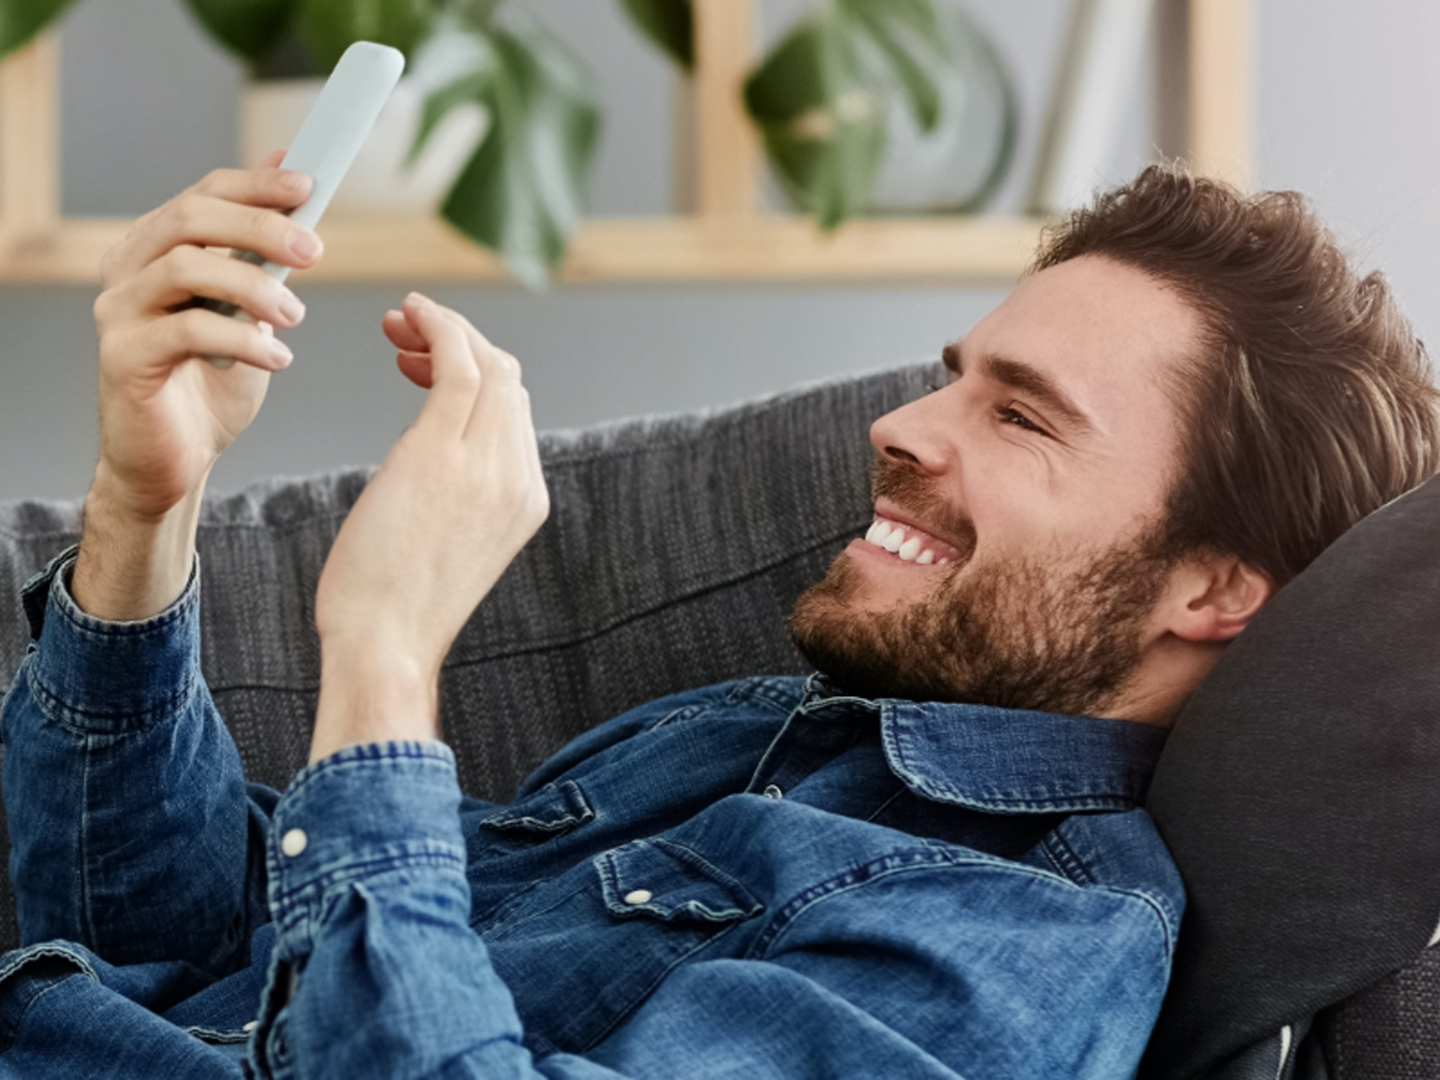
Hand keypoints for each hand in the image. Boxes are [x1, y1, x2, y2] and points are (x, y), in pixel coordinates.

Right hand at [72, 156, 323, 619]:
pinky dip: (242, 339)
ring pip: (185, 268)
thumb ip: (263, 253)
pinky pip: (185, 330)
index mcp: (156, 249)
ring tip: (296, 318)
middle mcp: (127, 270)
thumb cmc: (213, 382)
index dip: (255, 185)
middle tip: (313, 251)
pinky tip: (276, 359)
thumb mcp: (251, 309)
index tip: (307, 188)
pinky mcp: (122, 357)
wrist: (177, 459)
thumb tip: (290, 178)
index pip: (202, 195)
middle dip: (259, 228)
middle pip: (190, 220)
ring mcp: (118, 312)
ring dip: (253, 287)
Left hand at [309, 293, 548, 760]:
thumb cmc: (395, 605)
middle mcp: (519, 477)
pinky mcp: (444, 454)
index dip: (475, 370)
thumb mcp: (445, 543)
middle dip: (461, 340)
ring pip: (489, 364)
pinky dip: (439, 327)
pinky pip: (459, 366)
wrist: (385, 645)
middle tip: (405, 330)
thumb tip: (430, 463)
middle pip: (509, 378)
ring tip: (399, 322)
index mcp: (525, 500)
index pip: (514, 410)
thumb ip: (456, 495)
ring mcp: (489, 465)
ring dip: (446, 329)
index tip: (423, 362)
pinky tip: (409, 313)